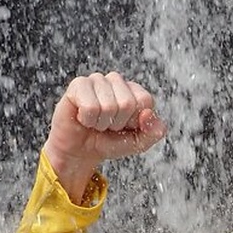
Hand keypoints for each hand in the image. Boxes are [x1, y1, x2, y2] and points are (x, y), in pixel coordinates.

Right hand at [43, 72, 166, 202]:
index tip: (124, 125)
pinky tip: (83, 118)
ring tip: (95, 122)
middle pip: (127, 103)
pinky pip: (90, 107)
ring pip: (108, 106)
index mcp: (134, 90)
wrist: (80, 152)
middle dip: (117, 123)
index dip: (134, 121)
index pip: (145, 101)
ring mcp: (97, 80)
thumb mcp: (138, 142)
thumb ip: (153, 132)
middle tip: (107, 125)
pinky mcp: (78, 85)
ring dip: (101, 123)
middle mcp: (116, 80)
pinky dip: (88, 120)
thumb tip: (148, 114)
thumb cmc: (108, 141)